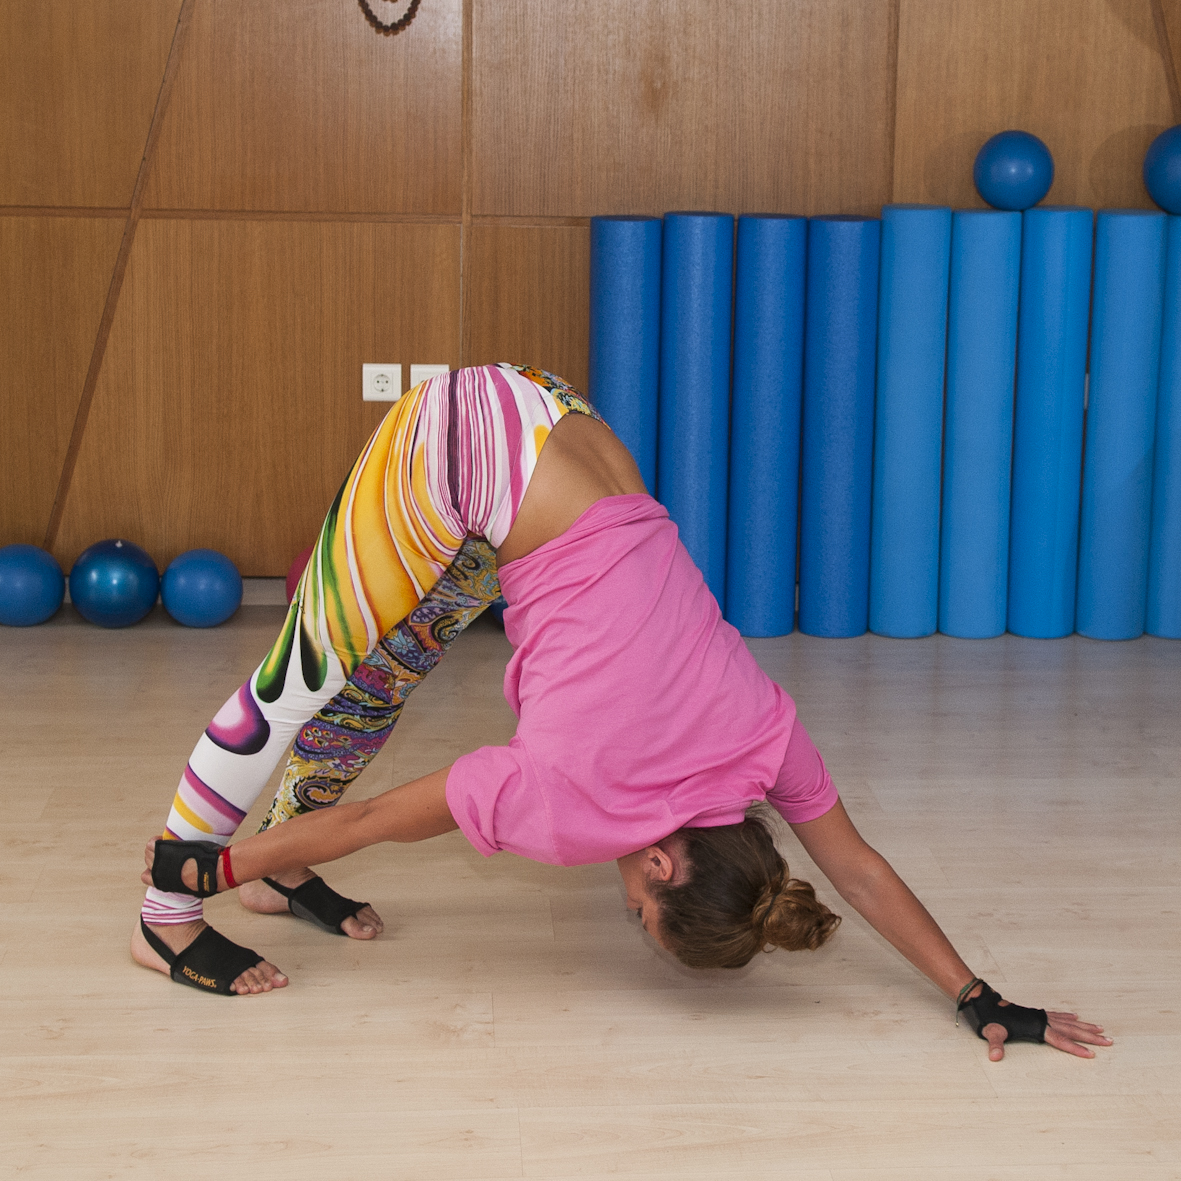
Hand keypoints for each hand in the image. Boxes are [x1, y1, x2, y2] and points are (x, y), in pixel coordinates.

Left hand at [981, 1006, 1112, 1061]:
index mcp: (1036, 1027)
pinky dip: (1068, 1017)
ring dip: (1084, 1026)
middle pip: (1071, 1030)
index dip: (1075, 1048)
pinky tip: (1076, 1016)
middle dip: (1090, 1036)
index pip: (1060, 1040)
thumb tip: (994, 1057)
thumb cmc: (990, 1018)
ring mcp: (1040, 1016)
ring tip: (1101, 1029)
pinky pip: (1057, 1015)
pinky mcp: (1036, 1013)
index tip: (1092, 1054)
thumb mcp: (992, 1033)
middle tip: (1109, 1041)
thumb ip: (995, 1045)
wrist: (984, 1001)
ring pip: (1068, 1022)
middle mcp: (1042, 1021)